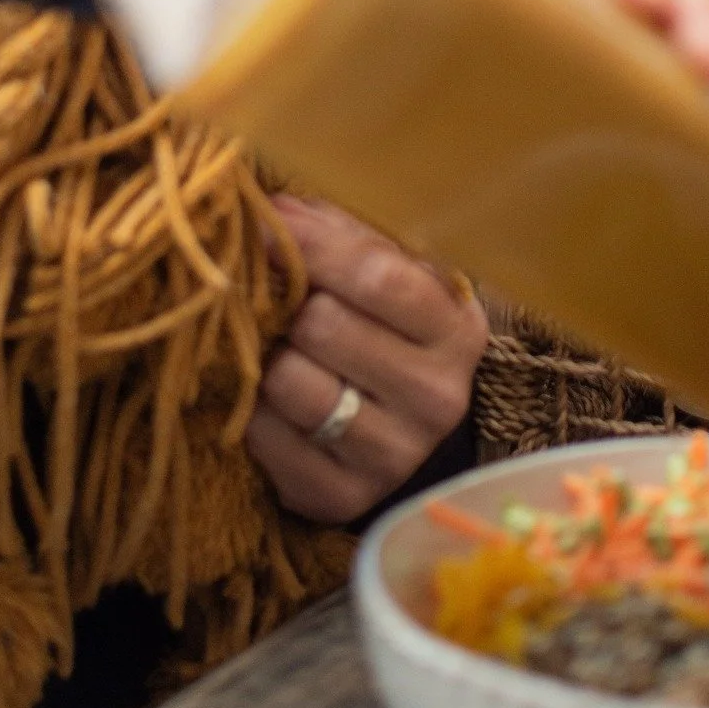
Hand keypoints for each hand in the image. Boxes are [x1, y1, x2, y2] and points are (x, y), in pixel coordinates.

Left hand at [246, 196, 487, 525]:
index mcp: (455, 326)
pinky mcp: (344, 498)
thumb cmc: (374, 322)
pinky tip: (273, 404)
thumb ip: (334, 231)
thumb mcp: (376, 266)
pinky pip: (267, 436)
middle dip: (289, 308)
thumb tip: (273, 209)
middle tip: (282, 304)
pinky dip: (253, 412)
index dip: (311, 246)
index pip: (378, 276)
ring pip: (292, 382)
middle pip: (325, 326)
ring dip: (269, 360)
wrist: (386, 425)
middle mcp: (441, 395)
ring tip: (282, 353)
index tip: (262, 225)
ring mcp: (397, 455)